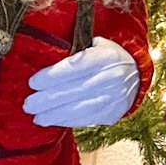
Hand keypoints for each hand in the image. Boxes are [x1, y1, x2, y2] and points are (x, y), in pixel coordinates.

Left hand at [24, 38, 140, 127]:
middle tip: (28, 104)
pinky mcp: (113, 113)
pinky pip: (87, 119)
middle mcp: (113, 78)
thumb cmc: (108, 56)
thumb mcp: (95, 44)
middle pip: (75, 90)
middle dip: (48, 99)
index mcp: (107, 56)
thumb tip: (43, 59)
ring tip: (37, 117)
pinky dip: (68, 120)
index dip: (52, 76)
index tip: (33, 83)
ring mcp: (115, 98)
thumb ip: (74, 50)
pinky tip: (53, 120)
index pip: (76, 67)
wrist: (137, 74)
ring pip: (80, 108)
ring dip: (55, 114)